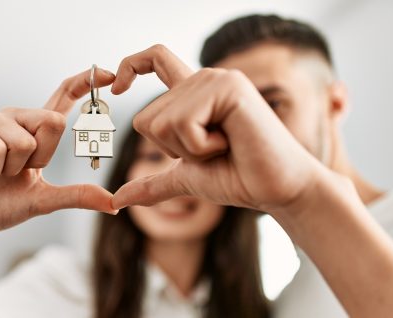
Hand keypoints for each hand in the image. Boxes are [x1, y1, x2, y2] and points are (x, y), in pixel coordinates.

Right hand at [0, 69, 117, 238]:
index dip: (85, 83)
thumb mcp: (44, 201)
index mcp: (36, 129)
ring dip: (10, 169)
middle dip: (38, 159)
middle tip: (16, 171)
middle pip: (52, 122)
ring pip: (23, 141)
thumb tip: (114, 204)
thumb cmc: (1, 203)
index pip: (63, 96)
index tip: (109, 73)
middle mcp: (16, 117)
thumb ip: (77, 196)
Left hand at [111, 45, 322, 214]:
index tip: (116, 88)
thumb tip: (117, 200)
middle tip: (212, 149)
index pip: (154, 60)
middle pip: (144, 118)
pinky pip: (183, 124)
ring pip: (160, 122)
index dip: (130, 67)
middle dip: (172, 149)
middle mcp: (202, 79)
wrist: (276, 190)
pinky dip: (201, 147)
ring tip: (224, 145)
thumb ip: (151, 183)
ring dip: (189, 149)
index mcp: (193, 93)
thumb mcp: (184, 178)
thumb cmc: (237, 178)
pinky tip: (230, 142)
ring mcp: (215, 80)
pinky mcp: (227, 88)